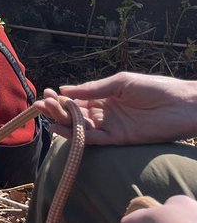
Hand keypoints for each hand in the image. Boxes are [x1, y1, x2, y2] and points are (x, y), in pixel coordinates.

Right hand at [36, 72, 196, 145]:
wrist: (184, 105)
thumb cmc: (157, 88)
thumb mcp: (121, 82)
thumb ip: (94, 89)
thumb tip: (65, 90)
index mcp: (106, 97)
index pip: (78, 99)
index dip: (61, 98)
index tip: (47, 93)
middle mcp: (106, 113)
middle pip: (76, 114)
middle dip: (58, 109)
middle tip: (41, 104)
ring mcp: (112, 126)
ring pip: (82, 127)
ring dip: (63, 122)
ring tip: (47, 115)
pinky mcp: (120, 139)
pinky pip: (95, 139)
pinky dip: (78, 136)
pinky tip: (62, 130)